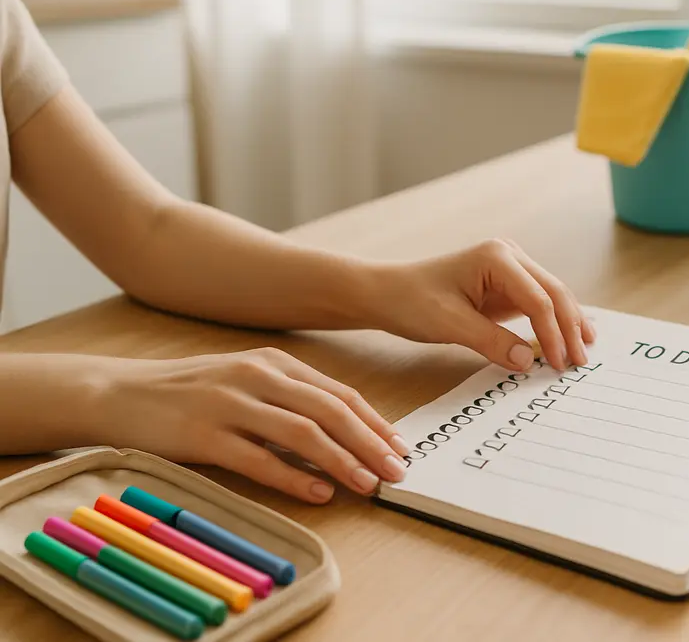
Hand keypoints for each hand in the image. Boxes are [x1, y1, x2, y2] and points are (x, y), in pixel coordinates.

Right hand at [92, 347, 408, 502]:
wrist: (121, 393)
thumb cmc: (193, 390)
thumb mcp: (248, 379)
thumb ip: (292, 399)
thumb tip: (344, 433)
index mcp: (275, 362)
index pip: (339, 394)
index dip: (374, 422)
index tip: (400, 446)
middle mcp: (258, 377)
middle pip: (330, 411)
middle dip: (370, 443)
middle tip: (397, 470)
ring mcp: (230, 403)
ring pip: (302, 433)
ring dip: (342, 461)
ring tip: (368, 484)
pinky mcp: (205, 434)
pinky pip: (259, 459)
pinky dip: (294, 478)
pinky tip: (320, 493)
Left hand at [367, 239, 595, 371]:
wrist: (387, 293)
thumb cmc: (412, 302)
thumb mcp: (450, 325)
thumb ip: (492, 342)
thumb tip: (528, 362)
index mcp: (497, 257)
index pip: (538, 299)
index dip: (552, 333)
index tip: (559, 364)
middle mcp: (509, 255)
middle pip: (554, 292)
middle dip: (569, 327)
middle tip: (581, 362)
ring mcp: (510, 268)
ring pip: (551, 296)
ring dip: (568, 323)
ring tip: (585, 350)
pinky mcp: (507, 285)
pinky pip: (538, 303)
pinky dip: (553, 322)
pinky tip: (570, 337)